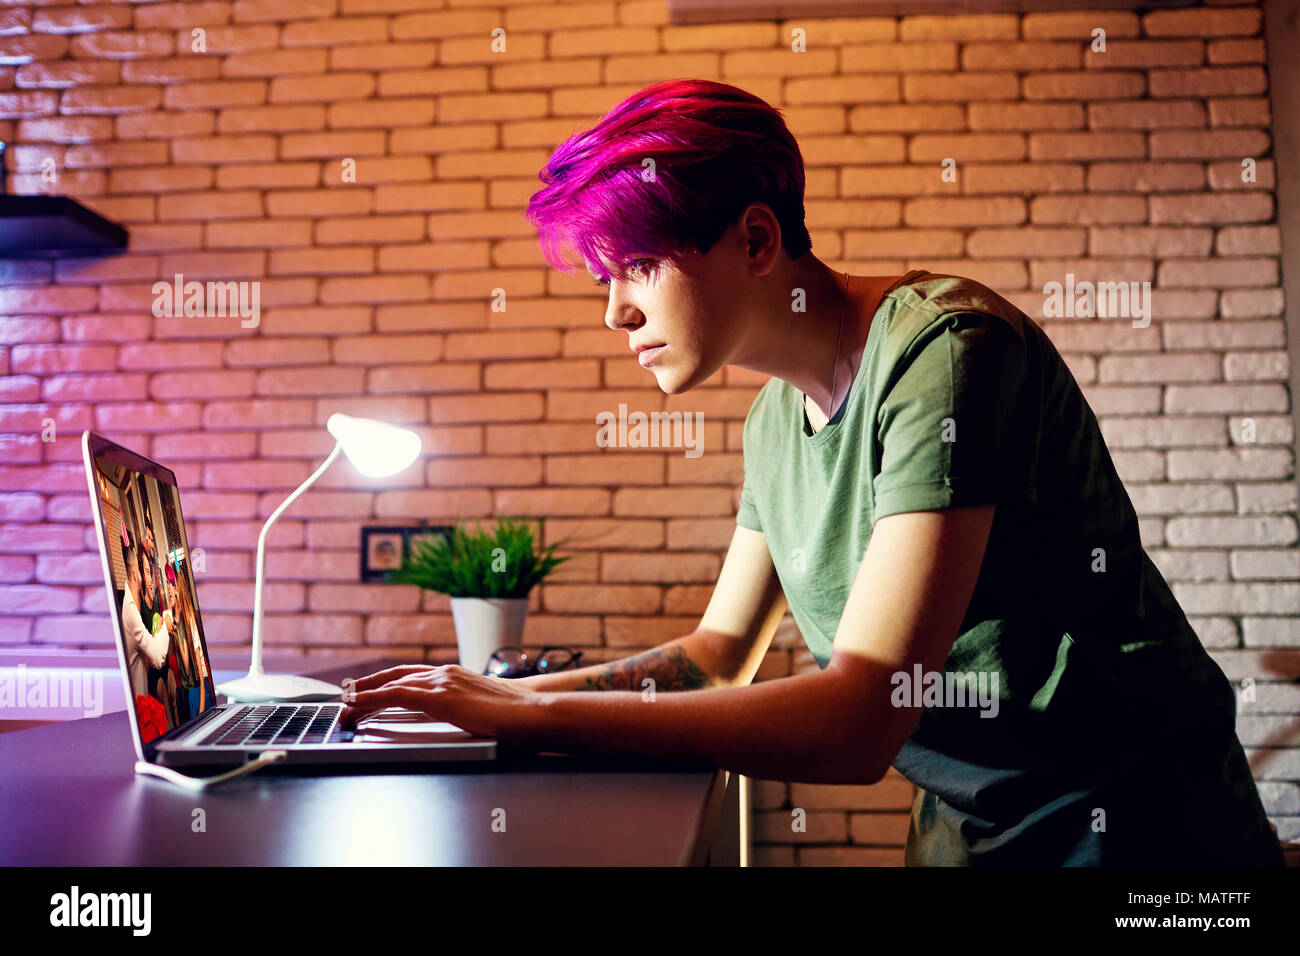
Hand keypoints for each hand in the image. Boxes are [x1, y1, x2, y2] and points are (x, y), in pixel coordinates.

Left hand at [338, 664, 541, 740]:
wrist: (532, 712)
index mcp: (456, 675)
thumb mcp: (484, 709)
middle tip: (348, 694)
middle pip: (397, 675)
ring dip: (365, 693)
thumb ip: (467, 708)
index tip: (371, 690)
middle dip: (370, 684)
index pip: (413, 675)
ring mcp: (442, 681)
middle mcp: (445, 673)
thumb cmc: (516, 716)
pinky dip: (373, 697)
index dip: (388, 682)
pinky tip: (358, 702)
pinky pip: (396, 694)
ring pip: (392, 683)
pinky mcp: (439, 696)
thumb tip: (461, 717)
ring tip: (345, 702)